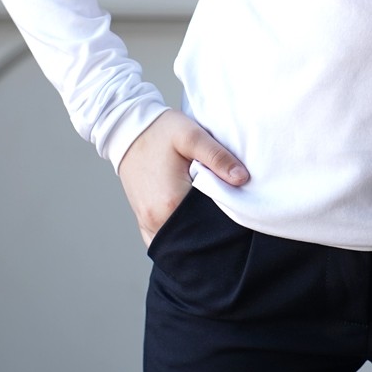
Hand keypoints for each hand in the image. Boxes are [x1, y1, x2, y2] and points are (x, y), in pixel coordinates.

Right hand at [117, 109, 248, 246]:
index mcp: (171, 203)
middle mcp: (157, 220)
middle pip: (196, 236)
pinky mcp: (143, 221)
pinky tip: (193, 220)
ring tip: (210, 209)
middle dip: (214, 227)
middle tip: (227, 204)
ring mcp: (148, 224)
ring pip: (181, 241)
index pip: (211, 223)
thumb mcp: (192, 136)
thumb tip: (242, 178)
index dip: (229, 214)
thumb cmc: (160, 131)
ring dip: (198, 232)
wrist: (128, 129)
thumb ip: (218, 157)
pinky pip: (165, 240)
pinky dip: (181, 236)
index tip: (239, 201)